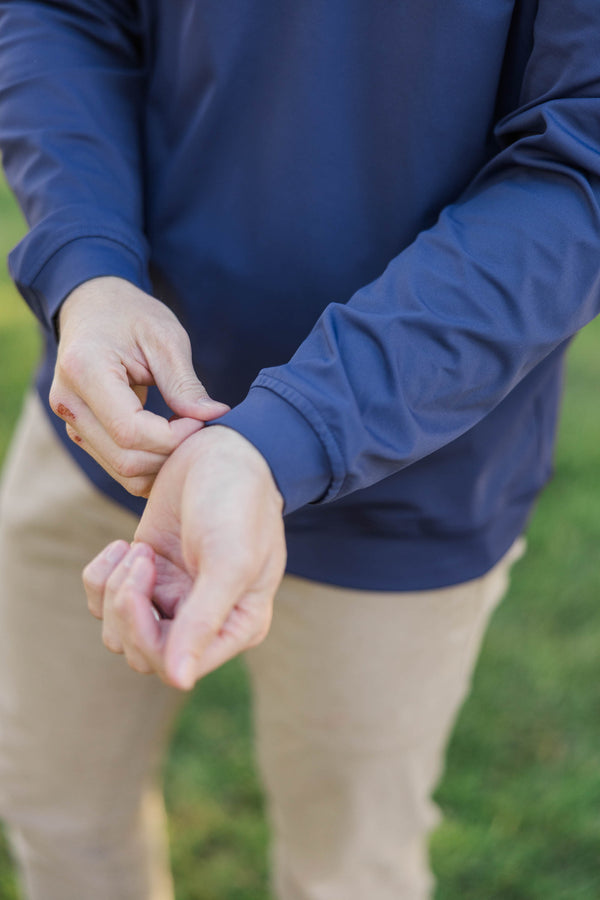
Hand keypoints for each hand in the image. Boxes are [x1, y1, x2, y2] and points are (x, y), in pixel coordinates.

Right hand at [50, 276, 228, 496]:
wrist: (93, 308)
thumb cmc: (131, 316)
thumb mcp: (165, 338)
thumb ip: (185, 383)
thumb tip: (214, 417)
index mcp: (84, 370)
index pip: (130, 430)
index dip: (173, 437)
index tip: (202, 420)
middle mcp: (68, 402)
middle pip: (126, 459)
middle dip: (172, 455)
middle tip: (201, 431)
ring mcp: (70, 422)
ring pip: (123, 471)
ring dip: (164, 464)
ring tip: (188, 435)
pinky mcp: (81, 434)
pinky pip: (119, 467)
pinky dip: (152, 465)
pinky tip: (173, 442)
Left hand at [82, 426, 286, 688]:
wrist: (224, 450)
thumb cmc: (238, 503)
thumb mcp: (229, 559)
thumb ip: (204, 620)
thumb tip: (179, 682)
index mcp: (237, 626)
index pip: (177, 667)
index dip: (147, 634)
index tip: (145, 580)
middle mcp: (203, 621)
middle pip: (142, 653)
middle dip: (128, 610)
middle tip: (141, 558)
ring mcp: (172, 598)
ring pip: (118, 632)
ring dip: (116, 590)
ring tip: (139, 550)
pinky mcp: (146, 575)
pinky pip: (104, 601)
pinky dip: (102, 575)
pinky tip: (123, 545)